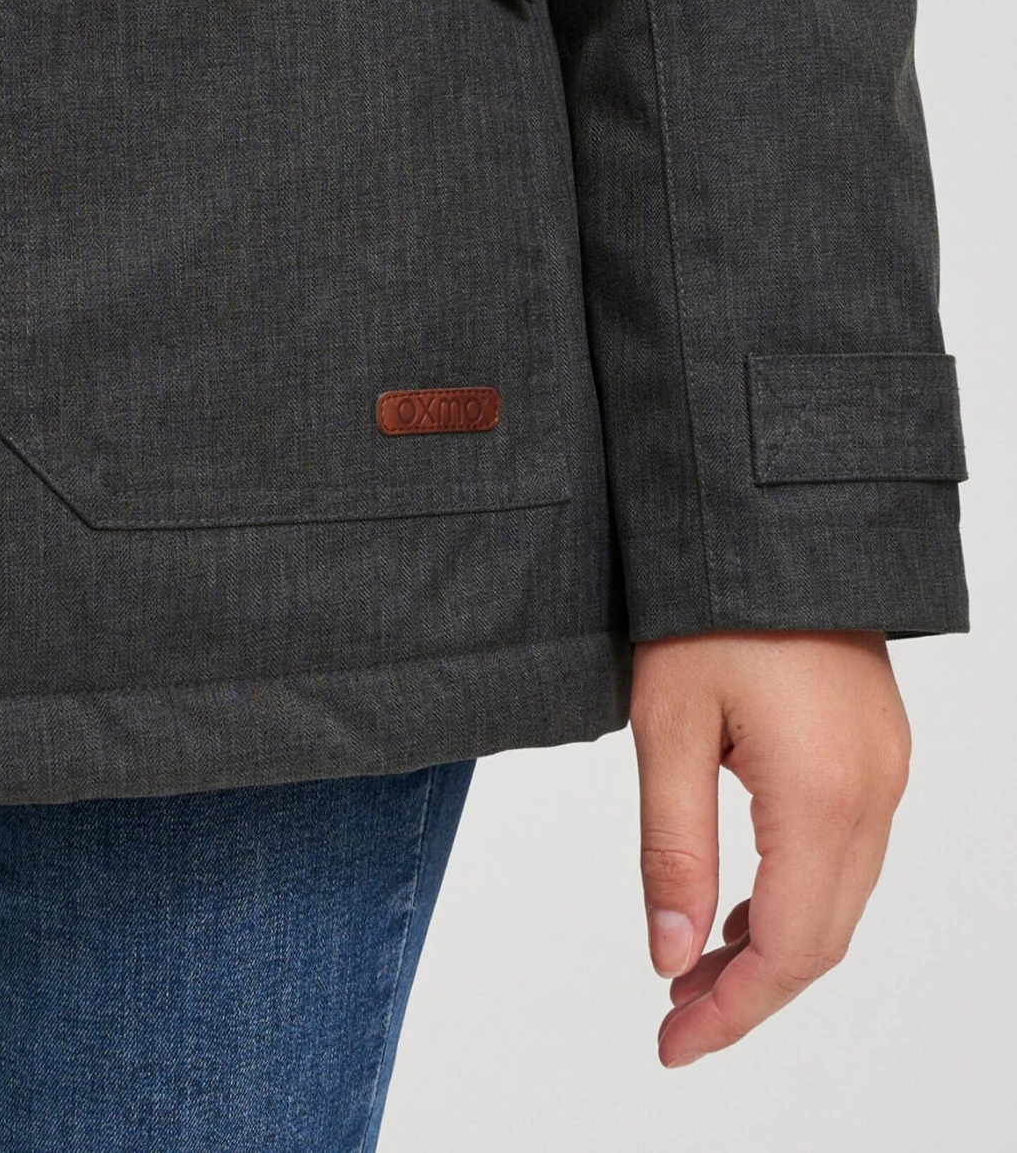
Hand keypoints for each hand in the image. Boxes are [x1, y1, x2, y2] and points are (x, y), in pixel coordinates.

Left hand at [630, 630, 910, 1067]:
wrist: (770, 510)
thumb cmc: (709, 603)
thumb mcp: (668, 725)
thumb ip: (673, 850)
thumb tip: (670, 957)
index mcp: (823, 796)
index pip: (791, 950)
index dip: (733, 1013)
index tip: (672, 1044)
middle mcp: (875, 792)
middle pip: (825, 937)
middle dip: (751, 992)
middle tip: (675, 1018)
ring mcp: (887, 767)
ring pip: (842, 897)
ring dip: (775, 944)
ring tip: (693, 966)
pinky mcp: (878, 744)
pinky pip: (849, 851)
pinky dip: (798, 893)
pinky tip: (740, 900)